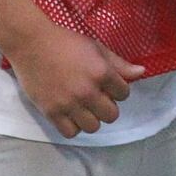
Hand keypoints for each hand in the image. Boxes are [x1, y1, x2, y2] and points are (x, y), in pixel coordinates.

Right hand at [3, 22, 143, 137]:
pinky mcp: (51, 112)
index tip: (111, 86)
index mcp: (102, 73)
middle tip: (99, 98)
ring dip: (92, 119)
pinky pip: (70, 133)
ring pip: (93, 127)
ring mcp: (68, 104)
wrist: (33, 44)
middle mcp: (87, 92)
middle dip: (108, 107)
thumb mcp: (97, 48)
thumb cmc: (67, 42)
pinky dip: (74, 126)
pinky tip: (72, 114)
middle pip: (111, 115)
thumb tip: (142, 73)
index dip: (120, 90)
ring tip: (86, 108)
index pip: (124, 94)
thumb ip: (119, 64)